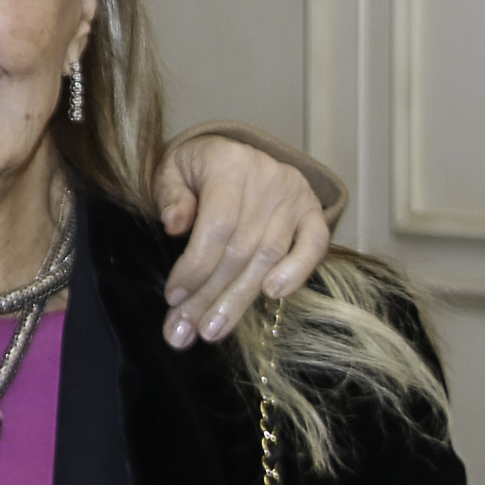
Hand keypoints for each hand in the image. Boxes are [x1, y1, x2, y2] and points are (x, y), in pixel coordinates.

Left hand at [152, 136, 332, 349]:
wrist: (229, 153)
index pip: (217, 225)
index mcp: (228, 164)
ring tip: (212, 330)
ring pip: (269, 257)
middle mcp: (267, 179)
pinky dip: (297, 273)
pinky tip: (272, 297)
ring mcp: (294, 196)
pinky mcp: (312, 211)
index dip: (196, 266)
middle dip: (210, 296)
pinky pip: (314, 245)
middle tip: (185, 332)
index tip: (173, 297)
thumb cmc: (194, 170)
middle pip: (241, 250)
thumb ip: (170, 196)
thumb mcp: (170, 171)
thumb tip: (174, 224)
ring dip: (239, 300)